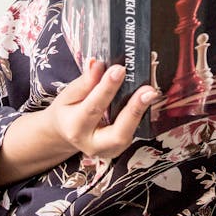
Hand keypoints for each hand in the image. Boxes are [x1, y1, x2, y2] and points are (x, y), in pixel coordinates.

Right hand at [42, 60, 157, 158]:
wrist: (65, 133)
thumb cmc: (67, 110)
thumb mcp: (69, 94)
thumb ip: (85, 82)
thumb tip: (98, 65)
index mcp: (75, 128)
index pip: (94, 107)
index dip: (107, 88)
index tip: (119, 69)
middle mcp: (92, 144)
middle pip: (117, 133)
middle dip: (134, 110)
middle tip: (149, 90)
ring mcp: (108, 150)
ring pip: (128, 135)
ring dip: (141, 113)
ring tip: (151, 92)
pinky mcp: (119, 147)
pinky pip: (132, 132)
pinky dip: (140, 115)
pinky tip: (146, 99)